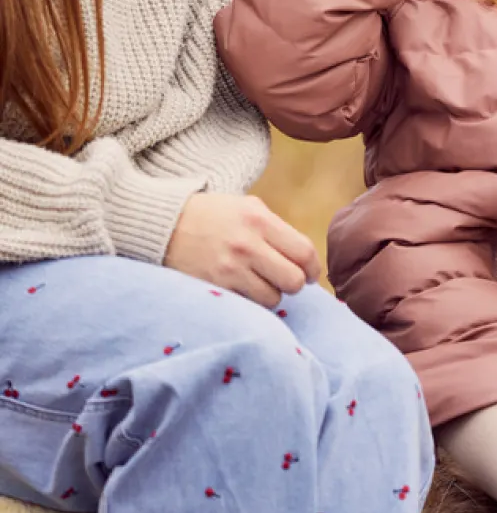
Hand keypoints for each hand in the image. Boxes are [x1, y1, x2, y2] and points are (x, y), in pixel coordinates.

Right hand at [165, 193, 321, 307]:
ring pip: (273, 298)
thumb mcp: (248, 207)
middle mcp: (247, 245)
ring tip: (261, 283)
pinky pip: (249, 306)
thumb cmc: (214, 215)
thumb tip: (305, 259)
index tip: (311, 274)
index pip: (304, 252)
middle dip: (295, 283)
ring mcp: (230, 269)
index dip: (313, 268)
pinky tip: (244, 289)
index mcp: (260, 220)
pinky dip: (252, 302)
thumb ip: (277, 229)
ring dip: (272, 294)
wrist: (167, 225)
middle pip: (294, 281)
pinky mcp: (216, 287)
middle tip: (287, 280)